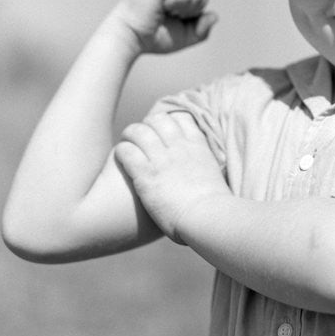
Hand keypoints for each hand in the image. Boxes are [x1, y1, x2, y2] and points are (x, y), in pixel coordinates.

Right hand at [108, 0, 217, 54]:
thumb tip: (213, 15)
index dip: (197, 6)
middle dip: (195, 5)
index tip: (177, 16)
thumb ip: (202, 28)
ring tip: (168, 9)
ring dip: (187, 3)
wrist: (131, 38)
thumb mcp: (185, 36)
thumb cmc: (153, 36)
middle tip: (173, 13)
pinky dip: (180, 0)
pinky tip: (164, 4)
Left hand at [114, 112, 229, 242]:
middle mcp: (179, 147)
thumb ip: (204, 167)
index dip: (169, 120)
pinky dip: (121, 151)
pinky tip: (120, 157)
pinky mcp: (146, 174)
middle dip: (147, 124)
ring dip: (130, 134)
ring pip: (139, 132)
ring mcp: (161, 159)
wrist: (207, 217)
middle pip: (158, 120)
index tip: (163, 129)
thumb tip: (203, 173)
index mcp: (197, 146)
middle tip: (141, 135)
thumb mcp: (214, 176)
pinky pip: (127, 152)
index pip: (181, 118)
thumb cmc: (214, 207)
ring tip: (126, 142)